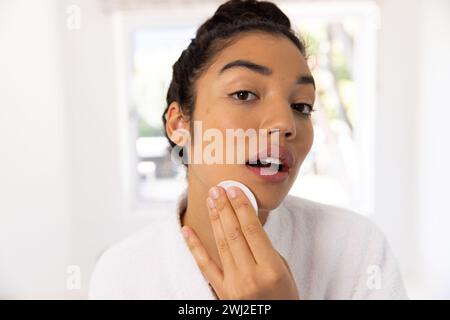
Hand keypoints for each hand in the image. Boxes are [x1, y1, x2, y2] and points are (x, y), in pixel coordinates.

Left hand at [181, 186, 299, 299]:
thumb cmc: (284, 295)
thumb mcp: (283, 270)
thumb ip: (264, 249)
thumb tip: (245, 225)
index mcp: (271, 269)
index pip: (253, 231)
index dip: (242, 208)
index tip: (235, 190)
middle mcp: (251, 276)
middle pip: (234, 234)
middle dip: (225, 208)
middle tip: (218, 189)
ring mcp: (234, 285)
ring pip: (221, 244)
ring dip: (215, 219)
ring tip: (210, 200)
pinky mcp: (222, 292)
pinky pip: (205, 266)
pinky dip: (194, 246)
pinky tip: (187, 230)